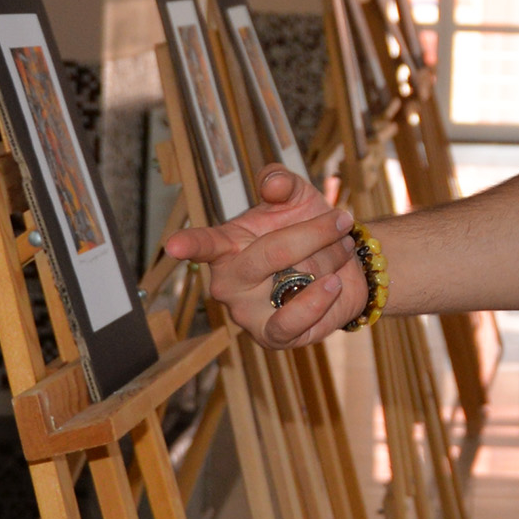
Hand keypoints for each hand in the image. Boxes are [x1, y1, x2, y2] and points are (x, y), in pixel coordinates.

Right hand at [161, 164, 364, 347]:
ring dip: (326, 260)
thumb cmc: (308, 229)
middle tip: (341, 218)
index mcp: (227, 245)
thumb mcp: (296, 197)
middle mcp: (231, 281)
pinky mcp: (272, 336)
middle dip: (313, 232)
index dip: (189, 244)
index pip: (205, 243)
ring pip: (288, 281)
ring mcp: (248, 311)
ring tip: (342, 249)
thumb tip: (272, 183)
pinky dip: (316, 302)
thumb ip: (282, 182)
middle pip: (269, 253)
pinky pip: (289, 323)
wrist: (345, 266)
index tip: (173, 245)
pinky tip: (333, 284)